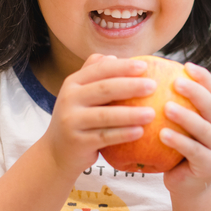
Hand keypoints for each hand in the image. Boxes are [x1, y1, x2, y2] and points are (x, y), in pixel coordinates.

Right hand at [43, 54, 155, 176]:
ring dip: (131, 114)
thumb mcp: (80, 94)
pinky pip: (104, 136)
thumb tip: (114, 57)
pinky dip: (123, 134)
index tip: (146, 67)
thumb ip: (94, 74)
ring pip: (105, 115)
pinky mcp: (78, 142)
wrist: (56, 152)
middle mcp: (69, 99)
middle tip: (154, 86)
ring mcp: (71, 121)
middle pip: (104, 89)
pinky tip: (140, 132)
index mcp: (73, 83)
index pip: (100, 69)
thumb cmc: (78, 118)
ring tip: (152, 113)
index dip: (123, 67)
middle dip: (131, 86)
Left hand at [161, 63, 210, 195]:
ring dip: (185, 116)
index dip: (203, 77)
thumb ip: (179, 104)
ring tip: (166, 107)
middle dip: (195, 92)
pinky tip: (162, 134)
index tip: (185, 65)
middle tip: (176, 81)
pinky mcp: (210, 165)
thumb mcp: (185, 126)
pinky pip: (192, 150)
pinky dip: (178, 141)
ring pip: (203, 128)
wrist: (189, 186)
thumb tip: (154, 75)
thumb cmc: (181, 149)